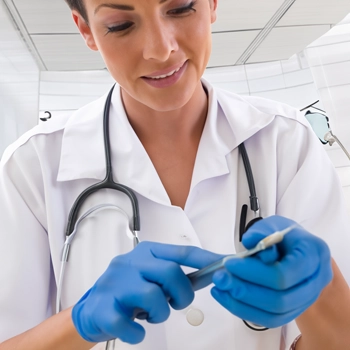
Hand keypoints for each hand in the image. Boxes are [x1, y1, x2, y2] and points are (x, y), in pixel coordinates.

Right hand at [72, 241, 221, 343]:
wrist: (91, 308)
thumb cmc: (127, 290)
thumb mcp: (150, 275)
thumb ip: (175, 274)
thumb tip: (210, 274)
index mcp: (146, 252)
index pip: (182, 252)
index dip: (206, 259)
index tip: (224, 265)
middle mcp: (131, 262)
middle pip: (170, 272)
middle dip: (182, 293)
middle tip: (176, 303)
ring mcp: (115, 283)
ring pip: (153, 295)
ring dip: (160, 313)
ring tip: (152, 315)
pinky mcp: (104, 306)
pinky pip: (129, 324)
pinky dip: (138, 332)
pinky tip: (135, 329)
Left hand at [211, 215, 332, 327]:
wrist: (298, 252)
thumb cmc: (285, 236)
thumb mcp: (273, 224)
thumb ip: (261, 231)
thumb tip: (249, 241)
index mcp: (314, 254)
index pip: (284, 273)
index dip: (254, 272)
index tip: (228, 263)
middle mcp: (316, 281)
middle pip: (280, 298)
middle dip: (245, 290)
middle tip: (220, 278)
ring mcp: (308, 300)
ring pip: (276, 314)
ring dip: (242, 303)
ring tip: (219, 289)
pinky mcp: (294, 311)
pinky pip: (271, 319)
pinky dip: (246, 310)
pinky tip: (227, 298)